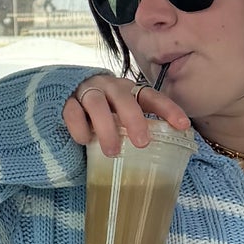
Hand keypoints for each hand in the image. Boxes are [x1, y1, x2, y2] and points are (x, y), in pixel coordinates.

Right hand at [61, 70, 191, 158]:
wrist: (60, 102)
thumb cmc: (99, 118)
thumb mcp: (119, 121)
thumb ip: (134, 130)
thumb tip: (164, 156)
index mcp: (127, 92)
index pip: (151, 97)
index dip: (168, 110)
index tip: (183, 126)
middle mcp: (108, 88)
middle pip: (123, 98)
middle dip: (134, 120)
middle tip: (142, 143)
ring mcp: (85, 91)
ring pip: (96, 104)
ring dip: (106, 128)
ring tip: (112, 152)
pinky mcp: (64, 101)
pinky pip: (72, 112)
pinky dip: (79, 127)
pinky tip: (84, 141)